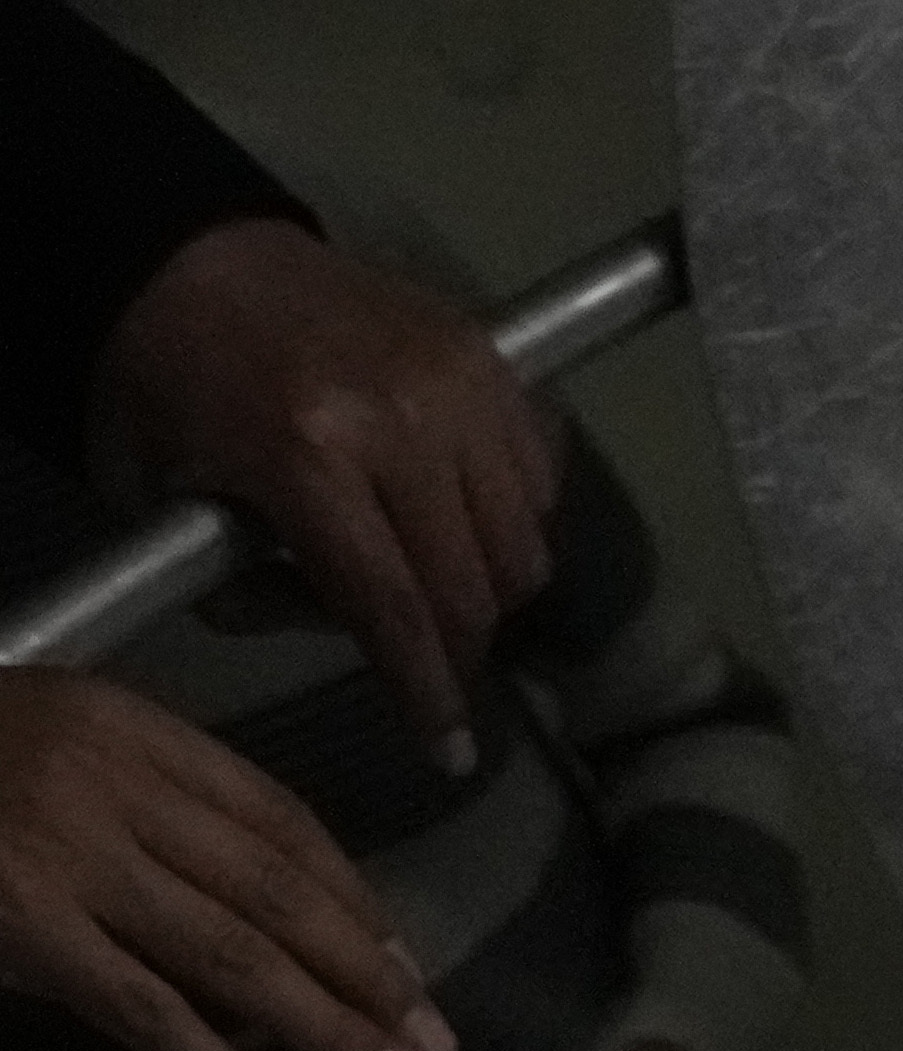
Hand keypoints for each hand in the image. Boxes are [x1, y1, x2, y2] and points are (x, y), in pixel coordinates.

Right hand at [0, 670, 447, 1050]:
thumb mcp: (50, 749)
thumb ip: (148, 815)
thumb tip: (261, 932)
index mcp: (129, 727)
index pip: (281, 819)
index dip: (356, 899)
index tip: (405, 965)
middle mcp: (111, 783)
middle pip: (281, 894)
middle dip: (372, 977)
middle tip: (437, 1044)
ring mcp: (67, 857)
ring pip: (236, 958)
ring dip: (331, 1031)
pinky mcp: (26, 928)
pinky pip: (147, 1013)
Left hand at [88, 218, 558, 769]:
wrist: (183, 255)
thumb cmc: (166, 383)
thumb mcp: (175, 502)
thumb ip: (262, 589)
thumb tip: (355, 641)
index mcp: (305, 451)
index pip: (396, 606)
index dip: (426, 691)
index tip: (446, 748)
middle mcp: (402, 416)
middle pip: (476, 586)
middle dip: (460, 648)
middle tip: (434, 665)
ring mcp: (458, 380)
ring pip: (525, 541)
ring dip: (491, 585)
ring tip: (439, 579)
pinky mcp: (490, 355)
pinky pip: (542, 477)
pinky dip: (514, 514)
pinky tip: (460, 511)